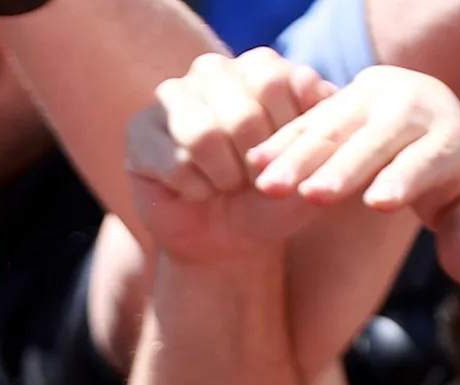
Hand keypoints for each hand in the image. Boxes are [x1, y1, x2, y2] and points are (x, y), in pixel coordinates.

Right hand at [126, 50, 340, 264]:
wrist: (229, 241)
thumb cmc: (273, 200)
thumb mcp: (310, 170)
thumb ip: (320, 125)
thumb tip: (307, 80)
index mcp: (258, 67)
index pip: (274, 81)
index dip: (284, 134)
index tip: (284, 160)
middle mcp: (213, 71)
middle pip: (241, 112)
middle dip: (255, 165)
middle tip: (253, 181)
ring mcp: (171, 97)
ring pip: (203, 135)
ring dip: (224, 177)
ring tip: (226, 184)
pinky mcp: (139, 131)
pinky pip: (173, 163)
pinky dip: (195, 191)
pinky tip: (197, 191)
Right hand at [247, 65, 459, 285]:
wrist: (425, 107)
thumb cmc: (445, 174)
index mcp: (450, 138)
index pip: (427, 159)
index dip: (404, 178)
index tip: (378, 203)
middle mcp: (412, 108)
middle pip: (376, 140)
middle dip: (343, 167)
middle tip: (313, 197)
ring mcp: (373, 96)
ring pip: (334, 126)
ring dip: (299, 157)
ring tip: (269, 189)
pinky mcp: (340, 95)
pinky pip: (307, 119)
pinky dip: (281, 141)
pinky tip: (255, 163)